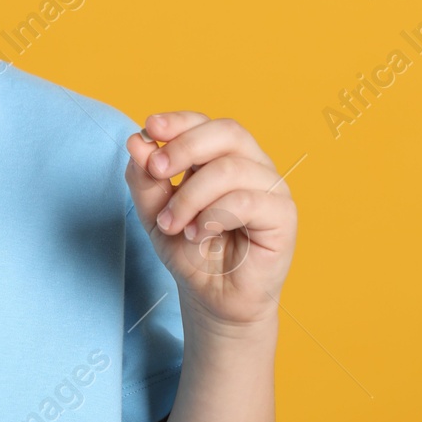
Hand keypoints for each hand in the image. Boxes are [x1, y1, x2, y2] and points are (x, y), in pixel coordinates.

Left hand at [125, 112, 296, 331]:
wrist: (212, 300)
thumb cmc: (191, 254)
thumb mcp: (156, 214)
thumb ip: (146, 180)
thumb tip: (138, 141)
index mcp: (224, 157)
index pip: (206, 123)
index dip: (179, 121)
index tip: (149, 129)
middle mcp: (253, 166)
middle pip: (228, 132)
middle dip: (185, 147)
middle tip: (157, 170)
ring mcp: (272, 189)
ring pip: (231, 168)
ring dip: (191, 195)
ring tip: (172, 224)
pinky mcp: (284, 216)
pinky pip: (248, 200)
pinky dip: (213, 215)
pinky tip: (198, 234)